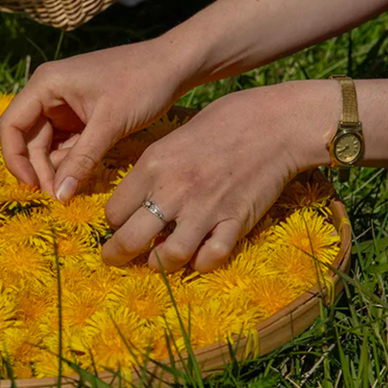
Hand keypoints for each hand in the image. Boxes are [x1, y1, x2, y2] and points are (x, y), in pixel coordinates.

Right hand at [0, 38, 192, 200]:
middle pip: (27, 138)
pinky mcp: (80, 115)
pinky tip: (82, 175)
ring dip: (56, 167)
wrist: (175, 66)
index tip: (32, 187)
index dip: (15, 159)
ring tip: (72, 188)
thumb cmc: (142, 84)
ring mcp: (64, 104)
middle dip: (40, 168)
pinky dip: (71, 160)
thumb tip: (58, 196)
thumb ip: (81, 160)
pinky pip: (65, 143)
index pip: (11, 125)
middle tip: (59, 196)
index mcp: (46, 84)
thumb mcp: (110, 125)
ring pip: (46, 144)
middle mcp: (48, 92)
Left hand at [101, 81, 333, 272]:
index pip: (114, 211)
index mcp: (152, 165)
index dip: (113, 222)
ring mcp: (205, 209)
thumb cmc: (223, 122)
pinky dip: (201, 263)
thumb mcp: (173, 138)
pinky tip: (197, 256)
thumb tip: (137, 198)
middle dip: (117, 255)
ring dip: (159, 265)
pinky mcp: (235, 221)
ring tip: (157, 262)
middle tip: (115, 259)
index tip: (118, 224)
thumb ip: (153, 170)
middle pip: (130, 240)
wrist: (273, 124)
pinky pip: (211, 258)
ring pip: (169, 257)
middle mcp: (174, 190)